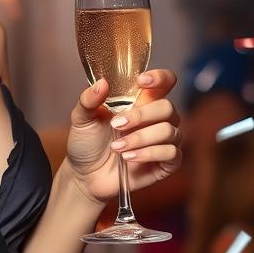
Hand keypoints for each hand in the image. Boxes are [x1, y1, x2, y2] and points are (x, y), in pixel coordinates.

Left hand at [65, 70, 181, 203]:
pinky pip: (171, 153)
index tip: (141, 81)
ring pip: (170, 131)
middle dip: (141, 115)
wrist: (85, 175)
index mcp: (140, 102)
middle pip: (167, 107)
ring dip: (140, 138)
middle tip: (116, 125)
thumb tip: (102, 83)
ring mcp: (162, 141)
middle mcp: (155, 119)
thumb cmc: (87, 142)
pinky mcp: (166, 163)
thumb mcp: (82, 118)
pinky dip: (148, 154)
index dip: (160, 77)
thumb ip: (89, 99)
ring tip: (117, 147)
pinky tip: (129, 158)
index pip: (164, 82)